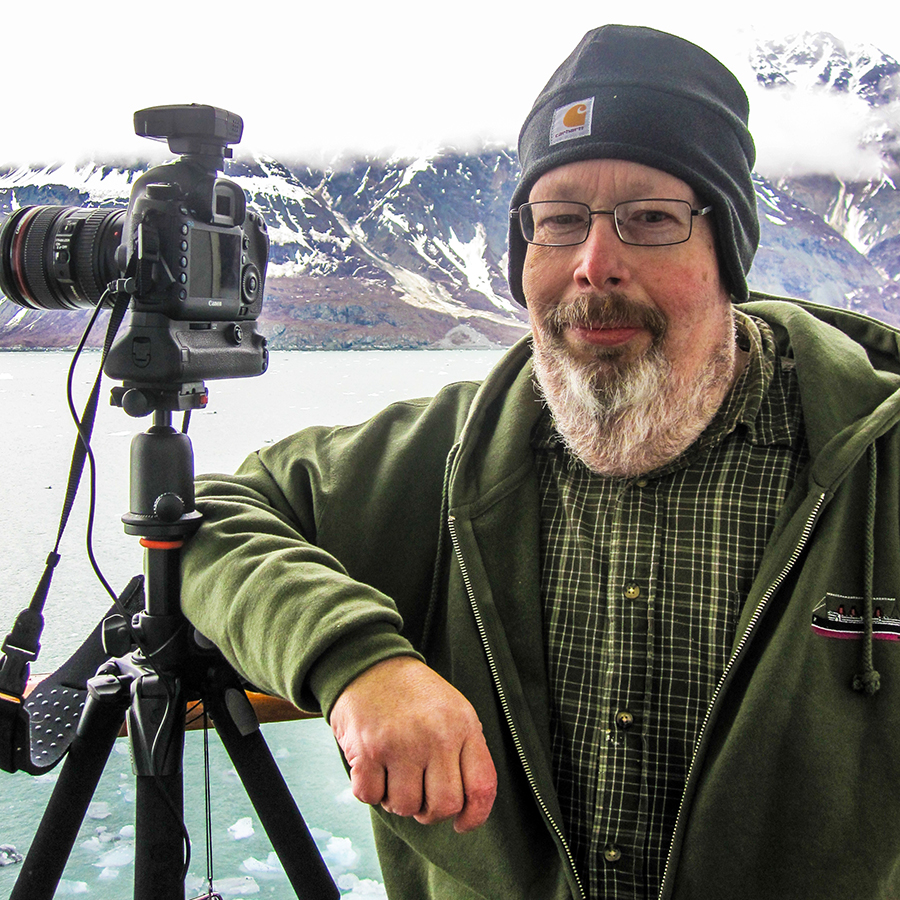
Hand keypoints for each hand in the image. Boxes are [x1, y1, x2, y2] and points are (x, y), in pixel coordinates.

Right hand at [329, 657, 496, 832]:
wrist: (370, 662)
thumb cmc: (413, 694)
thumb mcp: (453, 711)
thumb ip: (465, 752)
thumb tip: (467, 806)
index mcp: (463, 725)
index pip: (481, 787)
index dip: (475, 816)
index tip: (462, 823)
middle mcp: (436, 735)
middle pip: (443, 806)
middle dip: (429, 810)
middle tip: (418, 792)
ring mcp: (401, 743)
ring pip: (405, 806)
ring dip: (396, 800)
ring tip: (393, 773)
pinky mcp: (368, 749)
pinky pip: (370, 797)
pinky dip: (368, 790)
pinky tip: (371, 767)